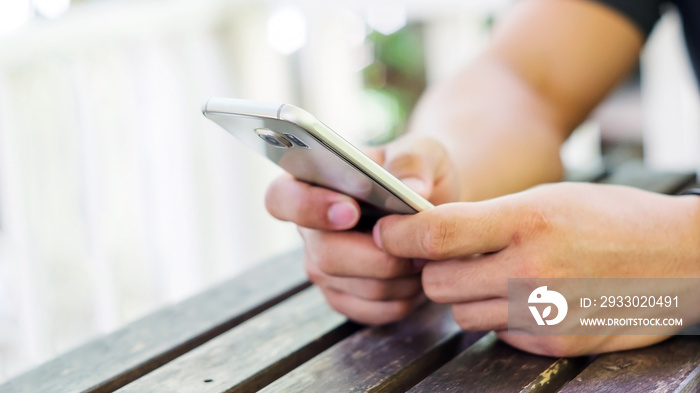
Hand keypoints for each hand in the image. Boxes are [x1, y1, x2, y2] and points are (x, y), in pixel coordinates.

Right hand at [266, 135, 458, 323]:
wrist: (434, 206)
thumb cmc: (417, 172)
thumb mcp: (422, 152)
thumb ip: (412, 162)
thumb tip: (411, 189)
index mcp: (310, 183)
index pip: (282, 198)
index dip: (308, 208)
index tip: (350, 211)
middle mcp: (308, 230)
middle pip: (324, 255)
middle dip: (375, 256)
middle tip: (414, 247)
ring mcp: (322, 268)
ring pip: (354, 287)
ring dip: (398, 277)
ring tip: (425, 257)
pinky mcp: (344, 298)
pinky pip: (371, 310)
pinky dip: (403, 299)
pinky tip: (418, 278)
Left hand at [373, 182, 699, 354]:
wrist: (681, 259)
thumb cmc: (610, 218)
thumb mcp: (547, 199)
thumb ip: (487, 220)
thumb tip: (428, 238)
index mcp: (527, 220)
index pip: (437, 233)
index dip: (400, 235)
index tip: (387, 233)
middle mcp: (532, 269)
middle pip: (437, 283)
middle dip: (434, 270)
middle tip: (450, 257)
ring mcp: (543, 313)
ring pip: (461, 314)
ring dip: (466, 296)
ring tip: (498, 274)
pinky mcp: (554, 344)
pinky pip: (495, 333)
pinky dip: (499, 316)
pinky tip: (528, 296)